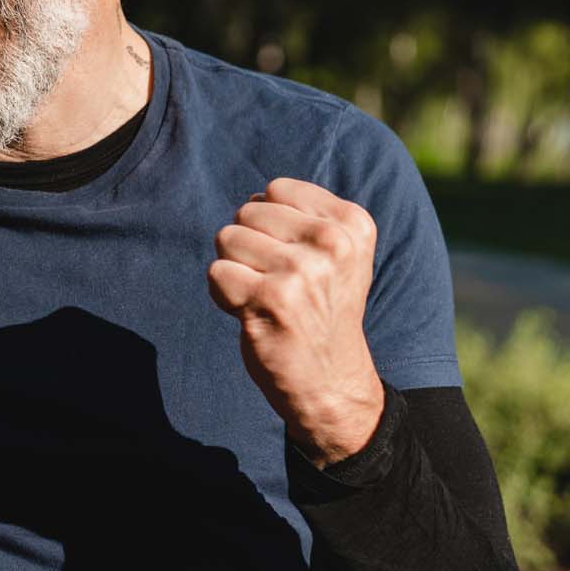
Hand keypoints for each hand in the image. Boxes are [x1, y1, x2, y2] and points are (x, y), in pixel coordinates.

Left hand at [207, 177, 384, 467]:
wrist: (332, 381)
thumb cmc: (323, 309)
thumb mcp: (337, 253)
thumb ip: (303, 215)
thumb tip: (252, 199)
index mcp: (352, 223)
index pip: (276, 189)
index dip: (270, 223)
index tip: (294, 258)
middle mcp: (332, 242)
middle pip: (247, 212)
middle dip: (250, 246)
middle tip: (278, 284)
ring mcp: (301, 271)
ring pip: (227, 238)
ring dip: (236, 270)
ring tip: (267, 298)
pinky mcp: (270, 299)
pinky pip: (216, 273)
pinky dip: (224, 295)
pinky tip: (253, 314)